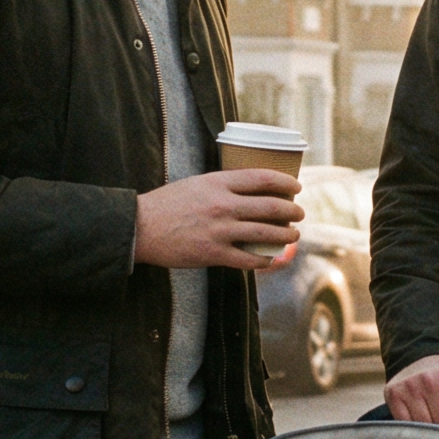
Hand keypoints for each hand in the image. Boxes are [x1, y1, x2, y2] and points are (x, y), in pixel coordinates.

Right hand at [135, 169, 301, 269]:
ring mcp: (220, 231)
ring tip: (293, 235)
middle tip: (298, 214)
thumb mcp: (196, 184)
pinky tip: (272, 259)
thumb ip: (222, 186)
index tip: (296, 187)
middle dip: (292, 211)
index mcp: (218, 182)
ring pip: (266, 234)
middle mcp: (223, 205)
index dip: (286, 182)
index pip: (263, 178)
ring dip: (286, 236)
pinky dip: (266, 260)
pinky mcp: (214, 254)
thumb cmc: (166, 204)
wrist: (140, 228)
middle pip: (272, 207)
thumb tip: (249, 191)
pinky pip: (249, 260)